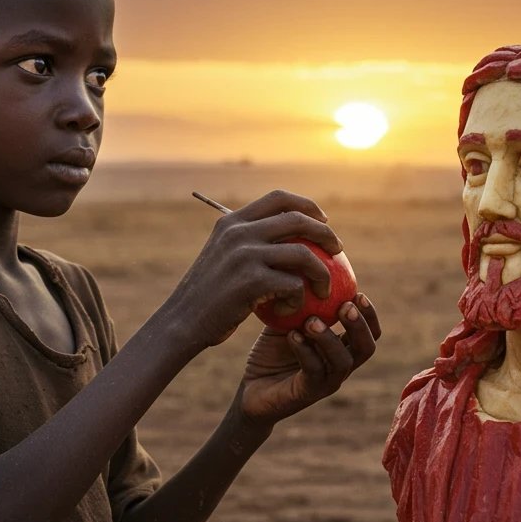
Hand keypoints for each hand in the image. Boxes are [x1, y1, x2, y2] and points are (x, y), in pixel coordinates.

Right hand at [163, 190, 343, 350]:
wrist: (182, 322)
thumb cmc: (209, 296)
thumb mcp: (224, 258)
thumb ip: (250, 243)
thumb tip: (293, 237)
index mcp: (232, 221)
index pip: (279, 198)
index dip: (307, 205)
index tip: (324, 220)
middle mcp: (238, 231)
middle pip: (298, 219)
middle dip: (326, 234)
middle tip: (338, 252)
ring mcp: (244, 255)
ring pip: (303, 254)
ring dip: (322, 273)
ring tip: (324, 291)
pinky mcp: (251, 281)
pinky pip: (294, 285)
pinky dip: (299, 299)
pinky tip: (289, 310)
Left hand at [238, 293, 381, 424]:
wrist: (251, 388)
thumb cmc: (271, 352)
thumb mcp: (287, 320)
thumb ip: (301, 300)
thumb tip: (305, 264)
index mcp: (342, 348)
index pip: (370, 332)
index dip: (370, 314)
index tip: (358, 293)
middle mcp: (340, 366)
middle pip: (366, 348)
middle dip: (360, 325)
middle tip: (345, 306)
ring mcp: (326, 382)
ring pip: (342, 362)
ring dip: (329, 338)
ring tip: (311, 320)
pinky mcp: (307, 393)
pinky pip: (313, 371)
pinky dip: (305, 351)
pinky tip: (292, 335)